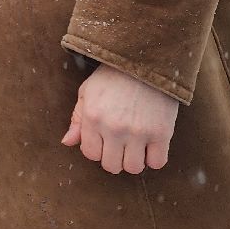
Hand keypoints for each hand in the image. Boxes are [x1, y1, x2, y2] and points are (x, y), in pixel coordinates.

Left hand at [61, 62, 179, 173]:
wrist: (145, 60)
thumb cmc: (112, 76)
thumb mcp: (88, 92)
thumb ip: (77, 119)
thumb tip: (67, 142)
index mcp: (93, 117)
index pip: (91, 154)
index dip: (97, 149)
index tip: (103, 139)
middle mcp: (114, 128)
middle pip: (112, 166)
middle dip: (114, 158)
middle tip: (120, 144)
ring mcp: (138, 132)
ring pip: (133, 168)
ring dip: (134, 160)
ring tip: (135, 145)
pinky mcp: (162, 132)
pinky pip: (157, 163)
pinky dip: (154, 158)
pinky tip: (151, 145)